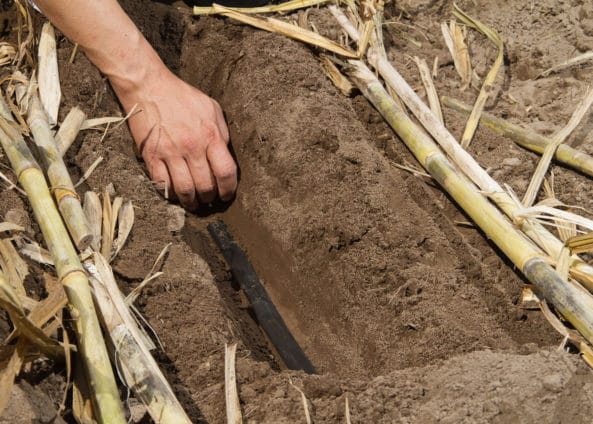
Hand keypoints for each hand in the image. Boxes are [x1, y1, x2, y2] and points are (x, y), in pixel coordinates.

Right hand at [112, 67, 236, 209]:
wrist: (148, 87)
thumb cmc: (182, 97)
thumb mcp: (211, 109)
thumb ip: (222, 133)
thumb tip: (226, 155)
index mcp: (210, 136)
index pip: (225, 172)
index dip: (229, 189)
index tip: (227, 195)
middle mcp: (191, 147)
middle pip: (205, 185)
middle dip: (210, 197)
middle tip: (210, 200)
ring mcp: (170, 153)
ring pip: (184, 190)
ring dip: (191, 202)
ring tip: (194, 204)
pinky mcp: (151, 156)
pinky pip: (162, 184)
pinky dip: (170, 194)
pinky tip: (175, 195)